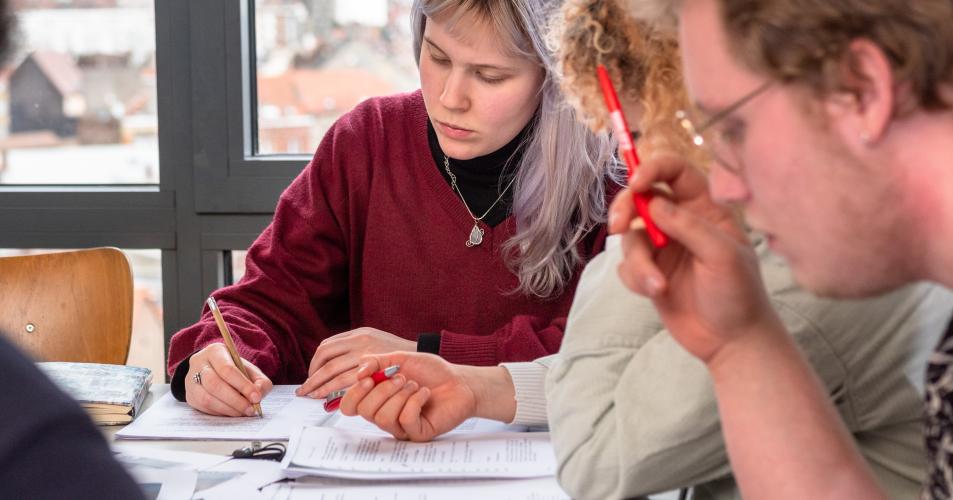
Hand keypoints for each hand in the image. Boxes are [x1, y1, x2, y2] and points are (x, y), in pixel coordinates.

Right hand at [185, 342, 272, 416]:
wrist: (214, 371)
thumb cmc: (235, 370)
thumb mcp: (249, 370)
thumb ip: (259, 381)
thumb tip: (258, 395)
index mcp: (215, 351)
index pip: (227, 369)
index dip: (243, 385)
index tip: (256, 397)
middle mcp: (199, 364)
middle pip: (214, 384)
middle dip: (235, 400)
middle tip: (250, 409)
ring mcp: (191, 380)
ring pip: (206, 398)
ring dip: (228, 409)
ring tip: (243, 412)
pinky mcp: (190, 396)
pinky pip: (204, 408)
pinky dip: (221, 413)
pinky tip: (232, 413)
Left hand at [296, 327, 415, 398]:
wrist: (423, 356)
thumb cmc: (397, 352)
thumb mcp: (374, 339)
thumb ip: (353, 347)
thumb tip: (327, 362)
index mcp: (358, 334)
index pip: (326, 347)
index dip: (315, 363)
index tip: (311, 375)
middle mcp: (361, 342)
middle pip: (327, 361)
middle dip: (313, 378)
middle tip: (304, 391)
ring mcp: (368, 356)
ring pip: (336, 374)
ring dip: (322, 387)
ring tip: (313, 396)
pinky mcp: (375, 371)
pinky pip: (350, 383)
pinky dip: (338, 392)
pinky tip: (332, 399)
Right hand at [338, 352, 511, 441]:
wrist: (459, 381)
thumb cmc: (431, 372)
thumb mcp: (401, 359)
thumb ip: (378, 362)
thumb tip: (359, 371)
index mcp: (377, 398)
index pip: (350, 406)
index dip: (354, 393)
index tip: (368, 377)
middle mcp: (385, 414)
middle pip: (365, 412)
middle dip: (382, 390)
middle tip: (401, 378)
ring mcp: (401, 426)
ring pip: (383, 418)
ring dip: (400, 396)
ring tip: (415, 385)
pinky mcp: (417, 433)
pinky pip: (405, 421)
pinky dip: (415, 402)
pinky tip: (424, 394)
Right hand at [609, 153, 783, 363]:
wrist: (732, 341)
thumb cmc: (739, 294)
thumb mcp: (722, 256)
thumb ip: (688, 226)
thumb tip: (653, 204)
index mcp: (704, 208)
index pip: (674, 172)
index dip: (652, 169)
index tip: (635, 184)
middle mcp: (680, 221)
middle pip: (640, 198)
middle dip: (624, 208)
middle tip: (617, 226)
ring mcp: (663, 247)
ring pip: (630, 237)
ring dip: (638, 262)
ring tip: (657, 287)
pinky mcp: (649, 272)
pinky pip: (627, 265)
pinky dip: (635, 278)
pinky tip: (657, 293)